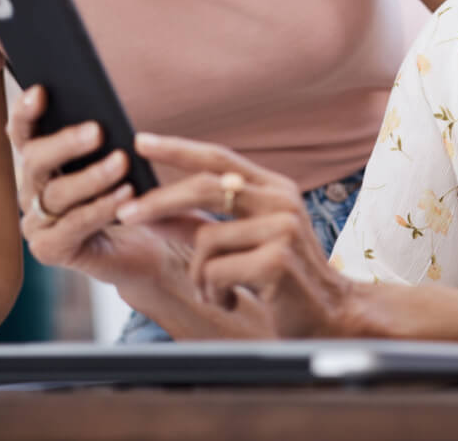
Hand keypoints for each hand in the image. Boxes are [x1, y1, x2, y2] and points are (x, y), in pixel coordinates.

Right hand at [8, 86, 203, 288]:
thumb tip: (102, 113)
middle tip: (97, 130)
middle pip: (36, 161)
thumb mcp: (119, 160)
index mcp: (40, 160)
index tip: (40, 91)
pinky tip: (125, 195)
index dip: (26, 112)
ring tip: (121, 162)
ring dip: (91, 177)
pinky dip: (100, 208)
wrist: (146, 246)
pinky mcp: (49, 250)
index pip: (23, 131)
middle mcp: (31, 189)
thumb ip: (103, 139)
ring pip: (56, 194)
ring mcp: (36, 222)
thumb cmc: (132, 194)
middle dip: (65, 143)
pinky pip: (73, 226)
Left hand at [117, 133, 355, 337]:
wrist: (331, 316)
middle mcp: (282, 200)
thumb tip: (152, 209)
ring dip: (198, 275)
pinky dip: (211, 291)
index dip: (178, 147)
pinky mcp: (276, 261)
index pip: (219, 156)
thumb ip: (203, 224)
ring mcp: (282, 229)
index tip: (140, 140)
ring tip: (215, 291)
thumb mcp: (243, 243)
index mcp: (275, 188)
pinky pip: (214, 271)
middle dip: (159, 201)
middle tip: (126, 214)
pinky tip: (230, 300)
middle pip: (205, 186)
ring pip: (205, 239)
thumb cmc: (283, 280)